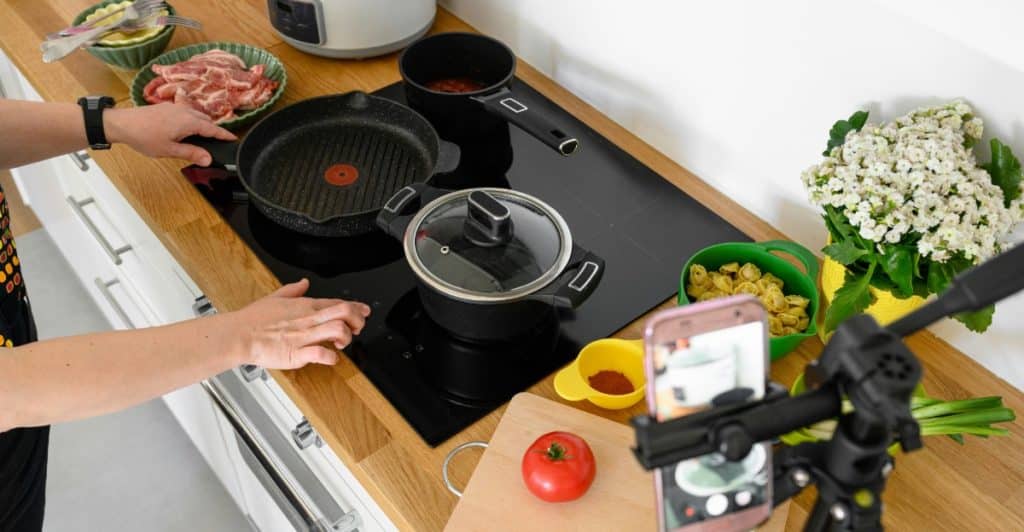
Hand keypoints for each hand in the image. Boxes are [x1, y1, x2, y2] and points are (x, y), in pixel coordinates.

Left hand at [103, 103, 235, 165]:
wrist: (122, 123)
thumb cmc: (144, 137)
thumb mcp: (169, 150)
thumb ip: (191, 153)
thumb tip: (208, 159)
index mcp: (188, 122)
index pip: (212, 129)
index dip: (224, 135)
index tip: (233, 139)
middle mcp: (184, 111)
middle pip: (206, 120)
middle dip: (214, 129)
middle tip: (219, 141)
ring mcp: (175, 107)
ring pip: (196, 114)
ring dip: (203, 124)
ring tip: (205, 136)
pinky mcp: (167, 107)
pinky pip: (186, 112)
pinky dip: (193, 119)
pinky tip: (187, 128)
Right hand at [227, 279, 370, 369]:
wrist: (239, 334)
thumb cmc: (254, 319)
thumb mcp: (275, 297)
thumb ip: (292, 289)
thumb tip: (304, 282)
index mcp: (305, 306)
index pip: (337, 303)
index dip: (356, 307)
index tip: (364, 312)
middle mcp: (308, 319)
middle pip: (344, 312)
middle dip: (358, 319)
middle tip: (358, 328)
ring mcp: (304, 336)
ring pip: (337, 329)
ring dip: (346, 337)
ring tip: (342, 343)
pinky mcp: (297, 353)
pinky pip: (321, 353)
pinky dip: (331, 357)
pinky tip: (331, 358)